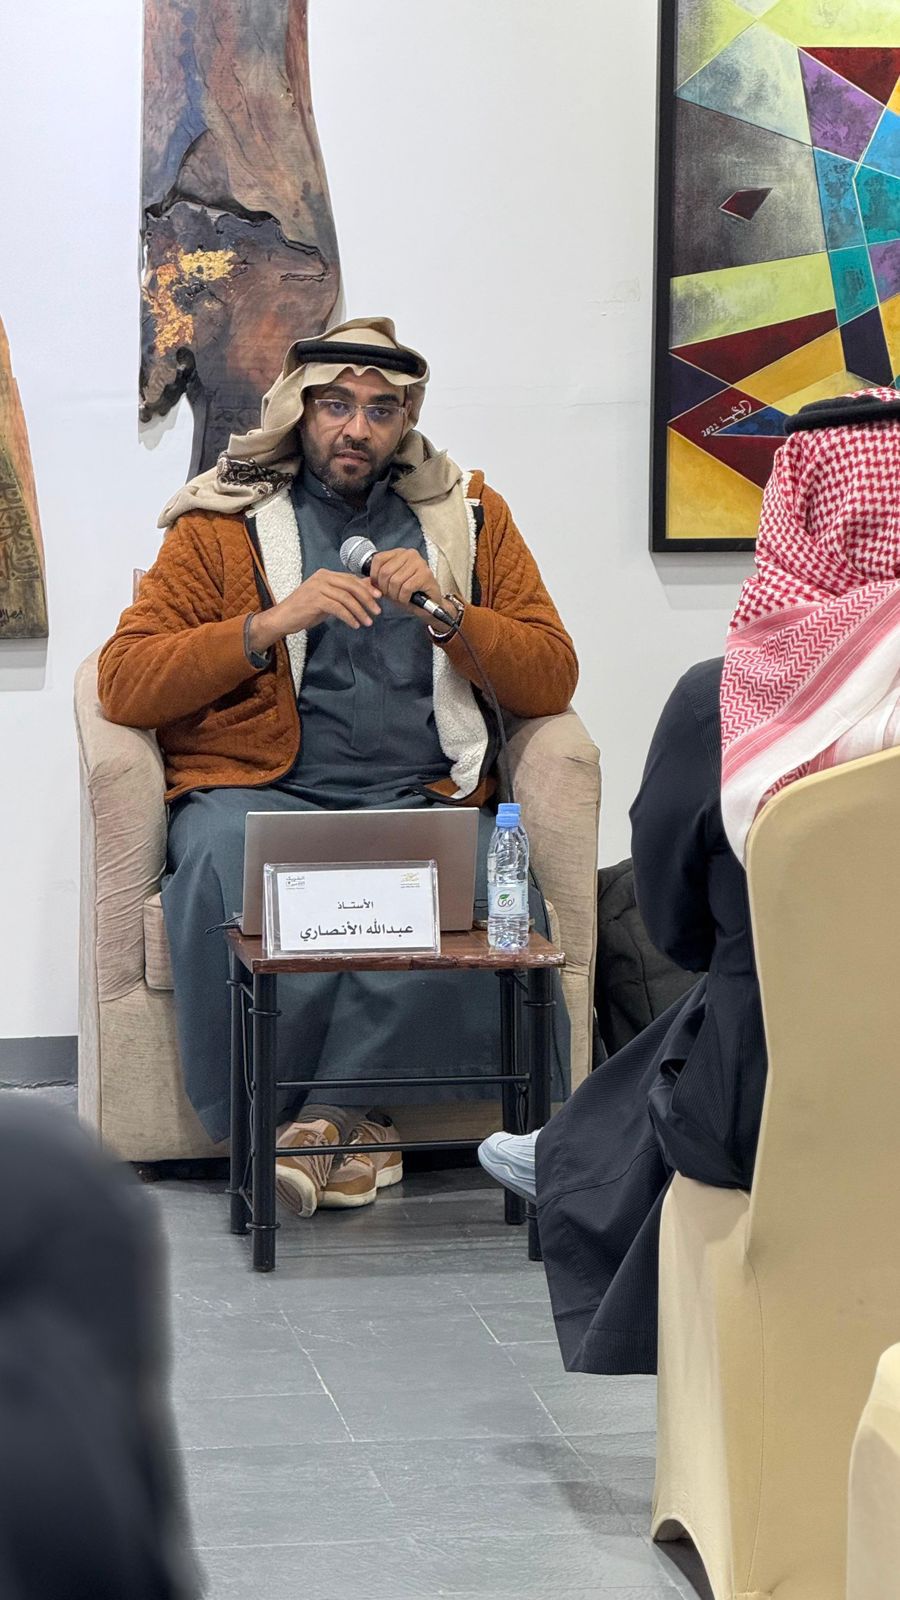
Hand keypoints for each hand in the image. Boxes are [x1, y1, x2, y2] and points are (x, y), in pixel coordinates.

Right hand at [247, 569, 381, 651]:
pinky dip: (349, 617)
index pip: (351, 578)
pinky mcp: (315, 600)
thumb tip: (366, 589)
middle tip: (377, 611)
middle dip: (367, 599)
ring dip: (360, 611)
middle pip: (351, 586)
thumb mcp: (327, 599)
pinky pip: (338, 608)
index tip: (379, 598)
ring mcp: (318, 587)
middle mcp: (322, 577)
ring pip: (346, 598)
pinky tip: (355, 625)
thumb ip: (343, 593)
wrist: (283, 618)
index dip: (367, 588)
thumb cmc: (305, 610)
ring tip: (368, 622)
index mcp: (325, 574)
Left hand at [367, 547, 442, 620]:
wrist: (430, 605)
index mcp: (399, 553)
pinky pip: (406, 588)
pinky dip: (403, 598)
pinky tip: (408, 599)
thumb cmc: (409, 594)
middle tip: (392, 595)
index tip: (379, 588)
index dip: (374, 576)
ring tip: (401, 598)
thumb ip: (376, 581)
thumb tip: (362, 581)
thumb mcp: (389, 586)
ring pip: (395, 581)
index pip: (378, 559)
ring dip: (395, 595)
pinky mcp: (425, 574)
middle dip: (385, 589)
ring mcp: (419, 563)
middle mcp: (410, 554)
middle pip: (385, 572)